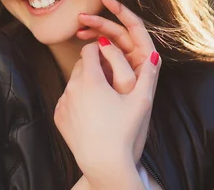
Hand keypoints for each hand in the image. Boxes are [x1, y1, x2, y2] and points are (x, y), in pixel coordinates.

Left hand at [77, 0, 160, 162]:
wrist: (104, 162)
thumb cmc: (124, 132)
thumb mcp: (141, 101)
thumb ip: (148, 75)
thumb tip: (154, 56)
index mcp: (91, 79)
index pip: (89, 50)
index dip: (100, 50)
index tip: (109, 57)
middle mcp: (72, 87)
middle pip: (80, 64)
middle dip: (93, 66)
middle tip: (109, 77)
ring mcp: (63, 102)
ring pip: (73, 82)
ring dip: (85, 83)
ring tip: (102, 98)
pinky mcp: (59, 115)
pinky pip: (67, 100)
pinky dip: (77, 100)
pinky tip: (92, 113)